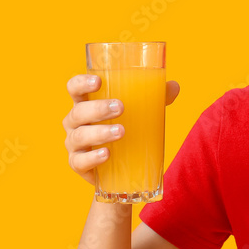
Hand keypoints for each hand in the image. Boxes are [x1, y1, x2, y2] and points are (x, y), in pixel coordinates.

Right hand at [63, 74, 180, 185]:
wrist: (119, 166)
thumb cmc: (125, 128)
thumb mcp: (140, 111)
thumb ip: (155, 97)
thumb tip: (174, 86)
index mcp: (85, 103)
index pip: (74, 88)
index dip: (81, 83)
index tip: (99, 81)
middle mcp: (74, 122)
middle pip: (78, 112)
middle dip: (97, 109)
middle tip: (120, 107)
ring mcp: (74, 144)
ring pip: (79, 136)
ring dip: (99, 133)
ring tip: (121, 132)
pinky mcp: (78, 164)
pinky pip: (80, 161)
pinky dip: (93, 157)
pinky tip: (106, 154)